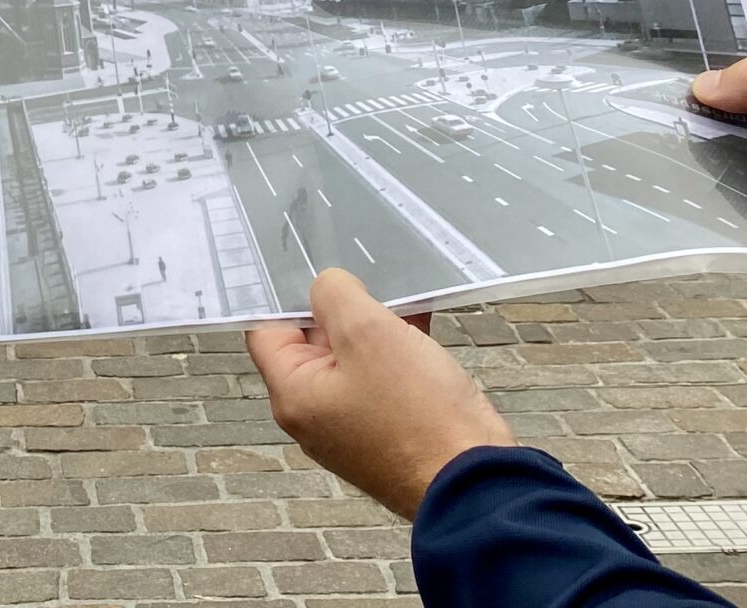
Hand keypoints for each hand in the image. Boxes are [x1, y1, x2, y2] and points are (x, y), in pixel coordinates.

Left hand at [247, 269, 514, 517]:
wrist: (478, 484)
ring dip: (376, 325)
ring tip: (400, 290)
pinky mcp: (392, 430)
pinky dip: (400, 348)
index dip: (287, 294)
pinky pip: (386, 377)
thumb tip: (328, 288)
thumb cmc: (417, 412)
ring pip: (355, 357)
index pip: (268, 331)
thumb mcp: (367, 333)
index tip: (311, 262)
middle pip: (313, 342)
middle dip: (341, 307)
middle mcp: (317, 414)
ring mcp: (354, 425)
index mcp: (294, 394)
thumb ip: (335, 296)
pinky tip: (423, 318)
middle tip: (365, 272)